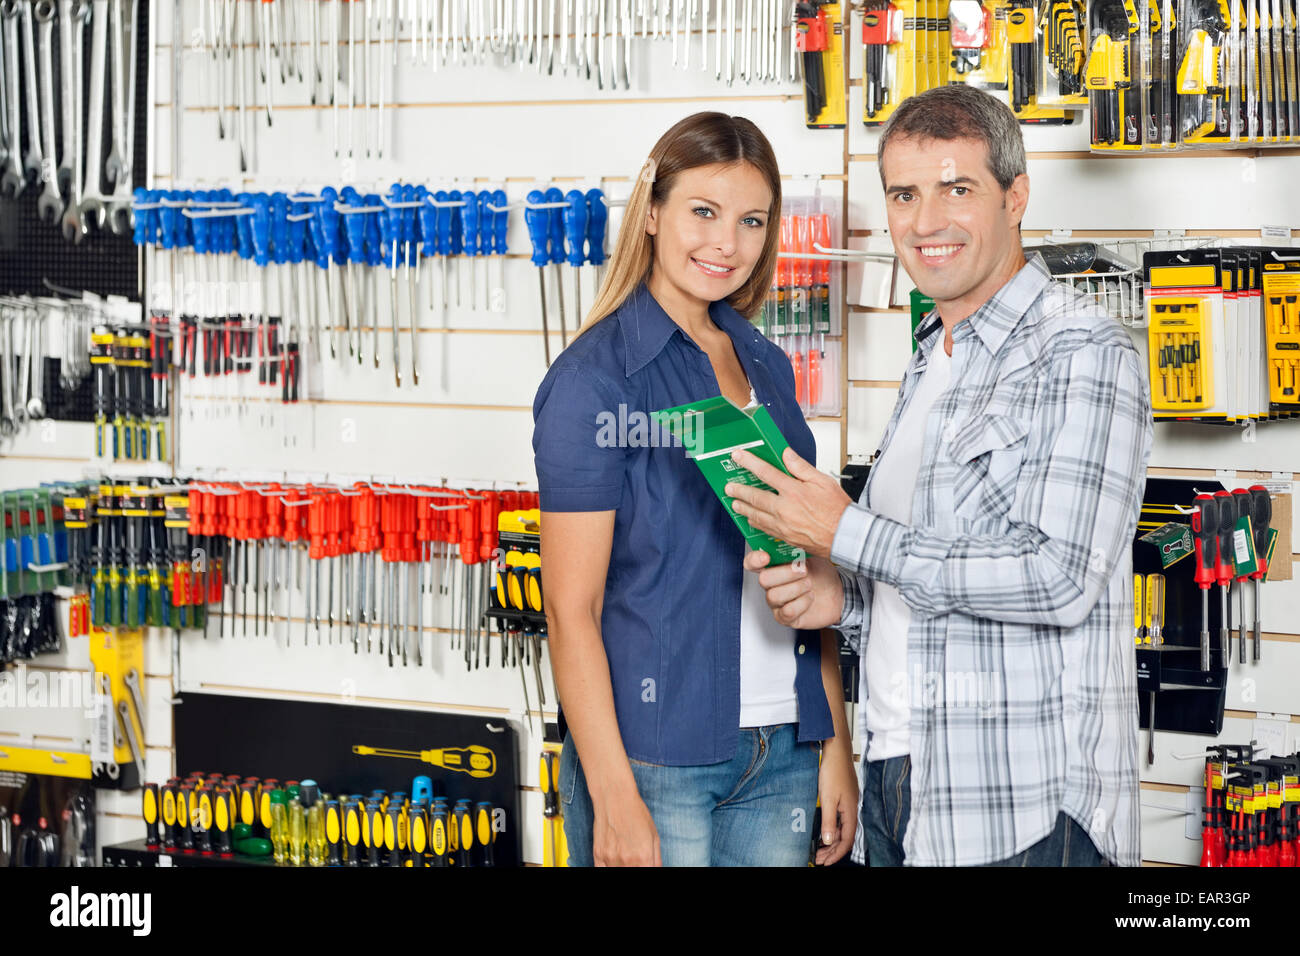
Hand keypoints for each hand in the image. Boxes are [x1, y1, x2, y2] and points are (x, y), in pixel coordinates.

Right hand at [592, 784, 661, 866]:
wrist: (615, 797)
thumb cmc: (636, 813)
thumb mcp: (654, 836)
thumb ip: (656, 859)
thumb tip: (656, 870)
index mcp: (644, 857)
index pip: (647, 874)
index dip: (646, 869)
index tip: (644, 864)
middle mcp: (627, 861)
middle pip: (631, 874)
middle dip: (636, 867)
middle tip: (636, 860)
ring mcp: (611, 859)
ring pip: (617, 873)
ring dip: (623, 868)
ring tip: (625, 857)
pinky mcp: (598, 855)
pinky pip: (601, 871)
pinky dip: (609, 868)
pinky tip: (614, 862)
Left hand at [725, 447, 851, 559]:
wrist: (845, 536)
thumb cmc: (838, 510)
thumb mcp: (823, 481)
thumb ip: (801, 467)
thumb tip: (786, 454)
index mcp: (794, 491)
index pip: (766, 473)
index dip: (750, 463)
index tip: (738, 457)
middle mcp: (785, 509)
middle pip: (755, 497)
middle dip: (739, 490)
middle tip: (729, 486)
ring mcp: (783, 525)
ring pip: (756, 515)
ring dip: (743, 508)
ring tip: (734, 503)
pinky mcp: (785, 537)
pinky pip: (764, 529)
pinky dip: (755, 522)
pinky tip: (751, 520)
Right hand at [743, 549, 845, 630]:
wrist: (838, 593)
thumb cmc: (822, 574)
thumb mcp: (812, 555)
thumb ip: (798, 547)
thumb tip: (793, 536)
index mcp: (774, 567)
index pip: (752, 563)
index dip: (754, 560)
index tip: (766, 557)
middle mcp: (772, 585)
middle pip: (763, 580)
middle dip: (786, 574)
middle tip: (803, 571)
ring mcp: (777, 602)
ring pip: (774, 596)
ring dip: (797, 588)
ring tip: (809, 585)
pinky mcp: (786, 618)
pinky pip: (787, 612)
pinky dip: (802, 603)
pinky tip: (810, 597)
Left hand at [815, 739, 858, 865]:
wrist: (836, 749)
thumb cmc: (833, 770)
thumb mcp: (828, 798)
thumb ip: (829, 821)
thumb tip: (829, 841)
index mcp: (851, 811)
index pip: (847, 840)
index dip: (836, 854)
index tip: (825, 863)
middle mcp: (852, 808)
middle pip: (846, 836)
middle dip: (833, 851)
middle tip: (819, 858)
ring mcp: (849, 802)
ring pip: (843, 828)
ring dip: (832, 840)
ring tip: (820, 848)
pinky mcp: (844, 796)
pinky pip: (841, 819)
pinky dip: (833, 828)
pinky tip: (825, 829)